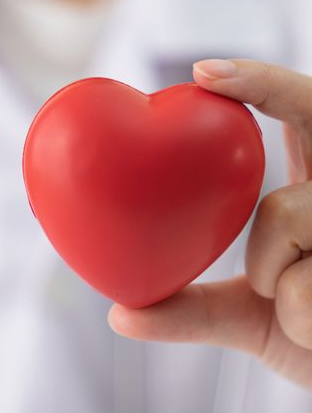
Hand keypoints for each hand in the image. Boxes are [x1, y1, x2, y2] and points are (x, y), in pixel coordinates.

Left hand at [108, 59, 311, 389]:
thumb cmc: (306, 339)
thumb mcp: (246, 319)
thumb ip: (190, 311)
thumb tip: (119, 315)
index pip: (304, 120)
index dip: (263, 85)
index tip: (203, 73)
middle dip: (270, 86)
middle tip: (209, 73)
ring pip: (287, 215)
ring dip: (269, 274)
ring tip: (288, 305)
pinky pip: (304, 286)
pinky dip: (296, 319)